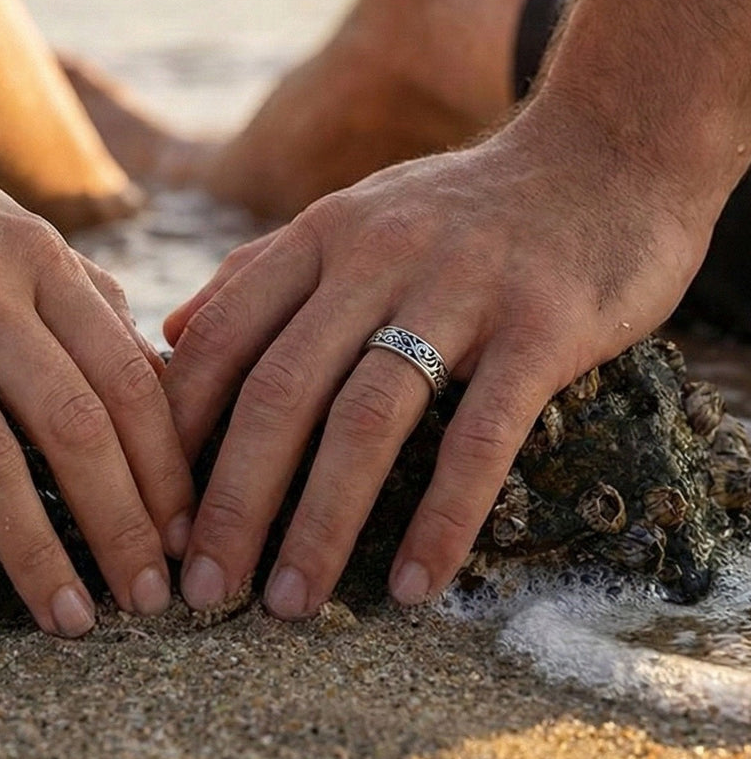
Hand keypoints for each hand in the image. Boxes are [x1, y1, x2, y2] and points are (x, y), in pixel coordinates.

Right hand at [0, 109, 193, 636]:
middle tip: (150, 598)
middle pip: (76, 424)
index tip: (186, 533)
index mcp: (37, 257)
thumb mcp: (7, 223)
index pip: (127, 375)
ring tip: (70, 620)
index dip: (166, 465)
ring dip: (38, 552)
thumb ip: (79, 289)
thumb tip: (149, 364)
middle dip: (125, 523)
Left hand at [161, 96, 708, 617]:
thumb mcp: (348, 215)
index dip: (176, 430)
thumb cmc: (461, 206)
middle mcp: (375, 257)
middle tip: (202, 588)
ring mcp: (459, 289)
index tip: (155, 510)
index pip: (221, 337)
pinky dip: (441, 519)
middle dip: (231, 500)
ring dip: (319, 524)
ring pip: (366, 421)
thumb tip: (170, 332)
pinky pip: (480, 437)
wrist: (604, 155)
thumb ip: (258, 271)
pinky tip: (413, 585)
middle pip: (280, 391)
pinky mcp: (540, 327)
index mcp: (320, 236)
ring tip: (288, 603)